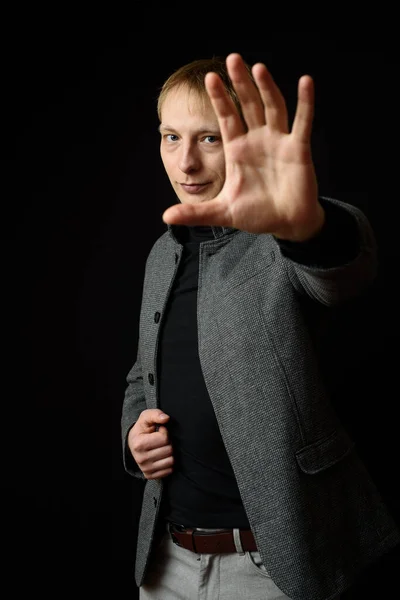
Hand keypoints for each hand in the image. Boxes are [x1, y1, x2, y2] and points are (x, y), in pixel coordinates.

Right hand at [128, 409, 173, 479]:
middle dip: (168, 443)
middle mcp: (141, 459)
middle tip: (161, 440)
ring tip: (161, 447)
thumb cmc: (142, 429)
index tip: (159, 431)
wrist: (133, 443)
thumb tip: (166, 418)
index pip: (164, 439)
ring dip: (169, 453)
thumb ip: (156, 414)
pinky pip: (169, 470)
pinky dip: (168, 462)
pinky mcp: (150, 475)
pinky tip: (161, 456)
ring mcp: (145, 469)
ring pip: (171, 461)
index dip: (164, 432)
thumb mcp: (146, 417)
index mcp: (138, 444)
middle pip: (169, 450)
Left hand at [162, 53, 323, 241]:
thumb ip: (195, 213)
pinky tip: (305, 81)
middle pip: (248, 105)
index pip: (226, 117)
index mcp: (237, 150)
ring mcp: (278, 142)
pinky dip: (305, 102)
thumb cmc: (256, 214)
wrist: (286, 224)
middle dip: (240, 83)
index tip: (209, 78)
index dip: (219, 98)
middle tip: (233, 59)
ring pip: (272, 108)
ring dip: (267, 88)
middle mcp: (257, 140)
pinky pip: (302, 122)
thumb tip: (166, 217)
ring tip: (258, 67)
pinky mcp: (298, 149)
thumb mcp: (222, 212)